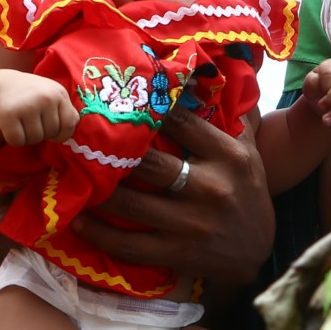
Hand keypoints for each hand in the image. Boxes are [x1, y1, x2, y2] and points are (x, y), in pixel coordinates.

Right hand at [0, 74, 77, 146]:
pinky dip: (14, 140)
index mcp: (59, 93)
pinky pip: (18, 141)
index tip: (53, 133)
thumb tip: (66, 135)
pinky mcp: (9, 114)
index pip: (69, 124)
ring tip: (23, 124)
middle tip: (33, 123)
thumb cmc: (34, 96)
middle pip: (51, 133)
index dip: (62, 134)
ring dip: (28, 137)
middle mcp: (45, 98)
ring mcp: (28, 105)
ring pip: (35, 138)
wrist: (4, 85)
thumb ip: (65, 113)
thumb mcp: (54, 96)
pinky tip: (12, 127)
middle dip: (43, 134)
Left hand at [75, 109, 272, 283]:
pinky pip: (129, 244)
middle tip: (80, 138)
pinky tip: (78, 219)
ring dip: (97, 191)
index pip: (182, 124)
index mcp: (229, 157)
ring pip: (132, 204)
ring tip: (71, 175)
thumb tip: (215, 76)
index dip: (148, 110)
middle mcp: (212, 188)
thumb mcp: (249, 153)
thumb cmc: (247, 192)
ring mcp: (193, 224)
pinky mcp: (178, 253)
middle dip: (112, 152)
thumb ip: (234, 117)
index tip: (119, 101)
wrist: (259, 252)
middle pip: (149, 163)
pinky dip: (99, 232)